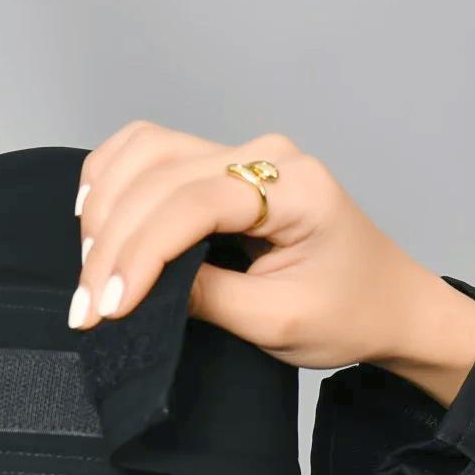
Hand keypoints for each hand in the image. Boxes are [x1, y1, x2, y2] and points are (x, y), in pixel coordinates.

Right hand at [70, 120, 474, 407]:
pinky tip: (94, 217)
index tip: (107, 308)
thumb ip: (208, 299)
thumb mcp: (278, 322)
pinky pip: (153, 151)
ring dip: (105, 208)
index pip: (192, 203)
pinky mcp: (225, 166)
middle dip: (110, 243)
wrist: (388, 304)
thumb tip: (138, 288)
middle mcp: (265, 154)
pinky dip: (114, 180)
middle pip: (158, 175)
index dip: (140, 255)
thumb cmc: (349, 315)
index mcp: (294, 188)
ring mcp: (244, 154)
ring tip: (89, 270)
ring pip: (145, 152)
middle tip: (85, 307)